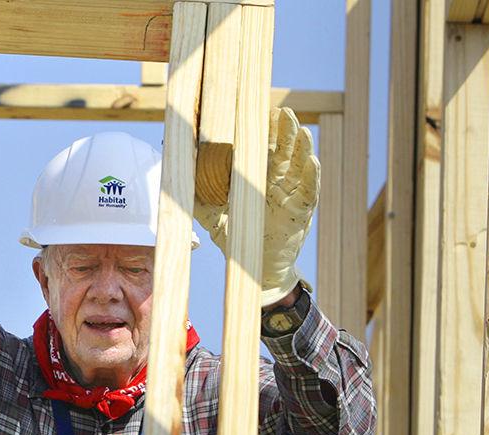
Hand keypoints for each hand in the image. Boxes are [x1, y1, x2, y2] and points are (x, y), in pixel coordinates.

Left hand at [194, 107, 319, 306]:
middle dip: (285, 132)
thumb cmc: (236, 237)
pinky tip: (313, 161)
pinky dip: (312, 177)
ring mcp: (291, 196)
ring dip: (302, 148)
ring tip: (301, 130)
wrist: (253, 268)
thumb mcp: (212, 215)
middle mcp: (277, 182)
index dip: (262, 131)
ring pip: (300, 166)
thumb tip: (175, 177)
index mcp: (258, 178)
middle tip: (283, 112)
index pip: (262, 149)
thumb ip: (196, 196)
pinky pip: (309, 192)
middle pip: (284, 152)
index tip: (258, 111)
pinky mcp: (301, 212)